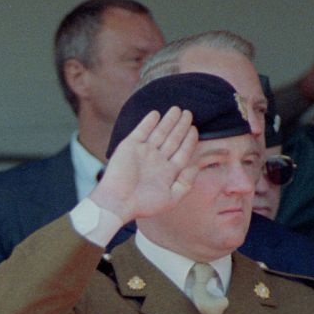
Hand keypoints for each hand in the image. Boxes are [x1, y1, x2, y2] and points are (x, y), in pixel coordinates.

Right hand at [89, 106, 198, 224]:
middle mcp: (157, 160)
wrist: (117, 202)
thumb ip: (186, 183)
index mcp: (168, 171)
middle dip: (181, 126)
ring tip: (177, 110)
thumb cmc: (143, 204)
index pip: (183, 151)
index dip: (189, 140)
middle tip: (189, 113)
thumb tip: (196, 166)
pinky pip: (142, 131)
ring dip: (168, 121)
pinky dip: (148, 122)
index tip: (194, 128)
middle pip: (173, 139)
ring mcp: (143, 152)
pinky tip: (156, 114)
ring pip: (159, 132)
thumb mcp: (171, 198)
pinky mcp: (130, 146)